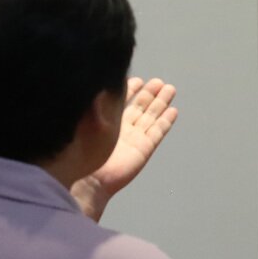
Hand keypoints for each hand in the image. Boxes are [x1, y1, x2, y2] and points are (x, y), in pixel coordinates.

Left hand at [71, 77, 177, 220]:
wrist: (92, 179)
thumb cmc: (84, 151)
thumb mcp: (88, 122)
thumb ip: (96, 105)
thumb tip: (100, 88)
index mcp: (108, 121)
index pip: (122, 101)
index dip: (130, 89)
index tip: (138, 79)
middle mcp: (123, 128)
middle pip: (141, 107)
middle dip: (150, 93)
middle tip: (160, 82)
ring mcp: (136, 138)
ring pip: (152, 116)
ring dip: (161, 103)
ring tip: (170, 89)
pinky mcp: (145, 148)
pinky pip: (158, 131)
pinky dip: (166, 121)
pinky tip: (173, 111)